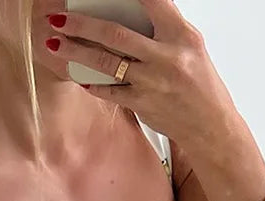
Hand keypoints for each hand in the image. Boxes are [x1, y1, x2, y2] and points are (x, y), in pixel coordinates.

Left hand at [42, 0, 239, 149]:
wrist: (209, 125)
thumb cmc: (200, 84)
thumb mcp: (192, 46)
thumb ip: (166, 27)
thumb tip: (141, 7)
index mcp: (181, 35)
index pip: (153, 2)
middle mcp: (166, 57)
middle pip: (116, 35)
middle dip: (83, 25)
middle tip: (60, 19)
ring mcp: (151, 82)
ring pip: (106, 63)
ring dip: (77, 52)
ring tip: (56, 43)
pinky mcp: (142, 104)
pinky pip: (110, 91)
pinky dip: (92, 82)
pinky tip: (78, 74)